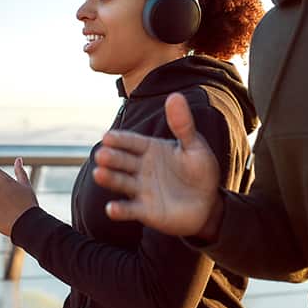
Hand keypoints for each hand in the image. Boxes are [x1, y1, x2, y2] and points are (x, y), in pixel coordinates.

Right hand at [92, 92, 221, 238]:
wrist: (209, 204)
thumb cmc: (201, 171)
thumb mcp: (195, 146)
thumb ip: (183, 124)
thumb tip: (175, 96)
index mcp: (150, 149)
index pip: (131, 142)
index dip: (120, 140)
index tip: (108, 137)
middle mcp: (141, 168)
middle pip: (122, 161)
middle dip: (111, 157)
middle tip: (101, 154)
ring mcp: (141, 189)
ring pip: (121, 182)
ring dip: (109, 179)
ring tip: (99, 174)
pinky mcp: (144, 211)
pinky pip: (129, 209)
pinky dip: (119, 210)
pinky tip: (111, 209)